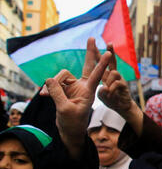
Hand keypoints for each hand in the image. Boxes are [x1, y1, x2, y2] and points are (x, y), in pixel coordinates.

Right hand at [40, 38, 111, 157]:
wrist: (69, 130)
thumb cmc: (72, 123)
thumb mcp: (64, 109)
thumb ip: (57, 93)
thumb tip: (49, 78)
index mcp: (89, 92)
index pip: (96, 75)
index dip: (102, 64)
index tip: (109, 53)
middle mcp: (82, 86)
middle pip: (86, 66)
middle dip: (90, 52)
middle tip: (93, 38)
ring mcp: (73, 86)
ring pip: (62, 76)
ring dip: (52, 84)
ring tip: (46, 95)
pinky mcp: (64, 88)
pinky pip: (54, 82)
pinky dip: (48, 88)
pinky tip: (44, 95)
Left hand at [98, 44, 142, 134]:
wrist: (122, 107)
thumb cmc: (111, 99)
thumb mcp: (102, 95)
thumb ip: (101, 91)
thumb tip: (104, 87)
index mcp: (105, 75)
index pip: (100, 62)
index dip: (96, 53)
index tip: (93, 42)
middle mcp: (113, 75)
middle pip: (111, 60)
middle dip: (110, 51)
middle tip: (109, 43)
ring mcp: (120, 79)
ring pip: (114, 72)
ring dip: (109, 81)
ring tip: (107, 90)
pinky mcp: (124, 85)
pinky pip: (117, 83)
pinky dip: (112, 89)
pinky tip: (110, 94)